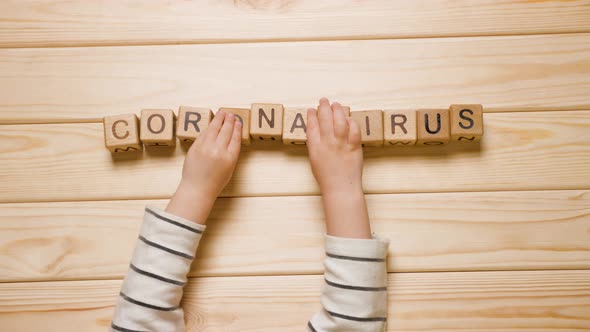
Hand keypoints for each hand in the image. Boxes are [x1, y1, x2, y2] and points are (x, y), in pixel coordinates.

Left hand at [166, 111, 241, 223]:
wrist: (198, 188)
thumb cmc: (214, 182)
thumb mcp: (229, 169)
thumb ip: (231, 153)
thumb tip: (231, 138)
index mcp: (230, 157)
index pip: (235, 138)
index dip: (237, 128)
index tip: (238, 122)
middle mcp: (219, 150)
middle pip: (226, 131)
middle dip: (229, 121)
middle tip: (231, 115)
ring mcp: (206, 148)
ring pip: (214, 128)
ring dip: (219, 119)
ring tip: (222, 113)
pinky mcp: (195, 147)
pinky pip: (204, 133)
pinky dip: (209, 127)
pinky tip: (212, 124)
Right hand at [307, 98, 370, 237]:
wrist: (340, 188)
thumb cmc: (326, 178)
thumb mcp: (314, 160)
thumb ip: (315, 145)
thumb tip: (317, 131)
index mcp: (315, 148)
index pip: (311, 126)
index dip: (311, 116)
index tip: (311, 109)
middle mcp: (327, 144)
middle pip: (325, 120)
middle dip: (323, 107)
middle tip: (323, 100)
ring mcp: (341, 145)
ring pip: (339, 121)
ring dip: (337, 110)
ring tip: (336, 104)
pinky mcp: (354, 148)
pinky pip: (354, 130)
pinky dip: (351, 122)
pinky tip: (349, 118)